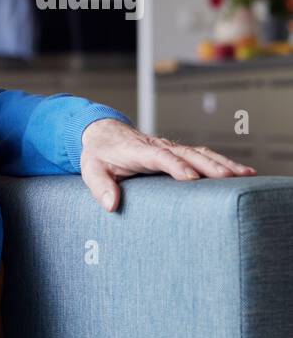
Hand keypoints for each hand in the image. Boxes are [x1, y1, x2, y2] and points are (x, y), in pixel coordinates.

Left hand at [80, 119, 255, 211]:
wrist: (103, 132)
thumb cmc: (98, 154)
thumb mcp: (91, 170)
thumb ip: (100, 187)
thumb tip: (111, 205)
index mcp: (137, 151)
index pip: (159, 156)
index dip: (175, 165)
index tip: (191, 178)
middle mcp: (158, 146)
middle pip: (187, 154)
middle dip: (208, 165)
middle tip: (228, 178)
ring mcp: (170, 148)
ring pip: (200, 153)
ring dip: (223, 163)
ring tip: (246, 175)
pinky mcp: (177, 152)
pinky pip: (203, 155)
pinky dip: (223, 162)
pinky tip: (242, 172)